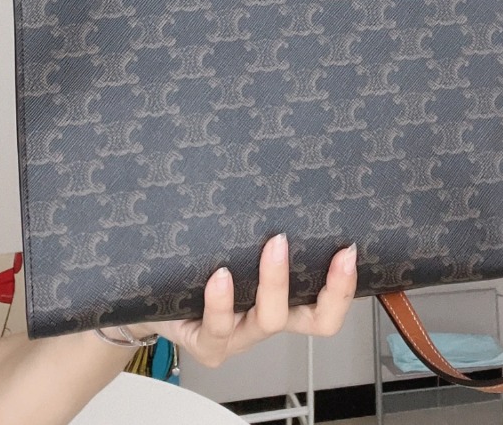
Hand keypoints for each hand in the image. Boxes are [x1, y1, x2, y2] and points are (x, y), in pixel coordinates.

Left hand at [133, 235, 356, 367]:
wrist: (152, 298)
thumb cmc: (200, 266)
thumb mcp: (235, 244)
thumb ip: (258, 220)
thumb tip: (275, 160)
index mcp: (285, 300)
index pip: (329, 303)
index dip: (345, 284)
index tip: (349, 248)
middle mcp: (268, 318)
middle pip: (318, 321)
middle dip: (331, 288)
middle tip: (336, 252)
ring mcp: (240, 334)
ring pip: (269, 319)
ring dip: (276, 280)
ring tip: (274, 245)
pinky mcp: (207, 343)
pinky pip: (219, 327)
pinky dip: (222, 301)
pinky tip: (220, 276)